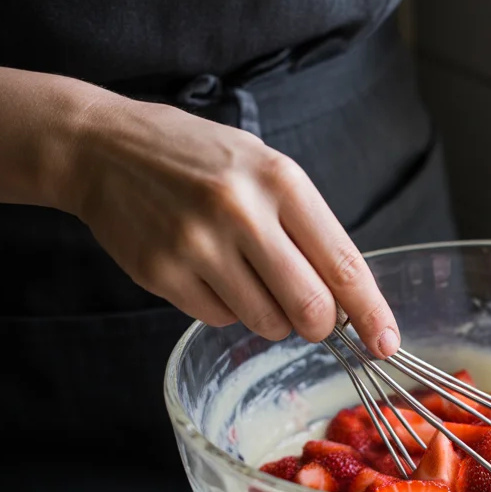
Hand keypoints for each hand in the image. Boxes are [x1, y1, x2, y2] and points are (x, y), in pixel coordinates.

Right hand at [61, 96, 399, 354]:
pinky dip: (225, 308)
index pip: (343, 265)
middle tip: (312, 318)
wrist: (104, 147)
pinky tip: (207, 270)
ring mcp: (197, 245)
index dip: (371, 314)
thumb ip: (307, 227)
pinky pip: (219, 320)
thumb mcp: (265, 169)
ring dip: (271, 317)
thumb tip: (348, 299)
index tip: (386, 344)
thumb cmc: (198, 159)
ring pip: (266, 323)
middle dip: (320, 325)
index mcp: (280, 181)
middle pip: (310, 308)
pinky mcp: (162, 274)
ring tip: (248, 275)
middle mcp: (241, 212)